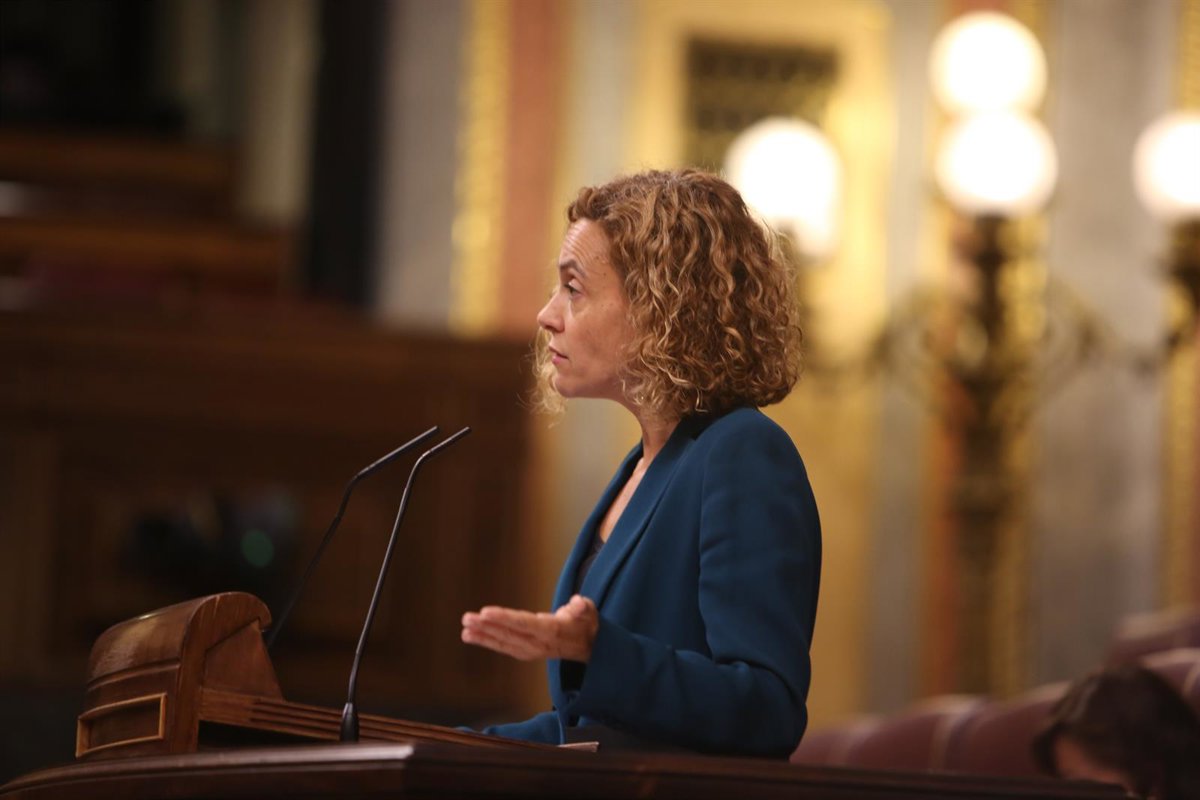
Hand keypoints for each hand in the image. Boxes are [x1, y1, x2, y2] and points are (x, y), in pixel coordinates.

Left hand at [461, 595, 597, 661]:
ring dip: (482, 636)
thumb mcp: (589, 612)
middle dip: (487, 626)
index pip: (524, 624)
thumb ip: (583, 608)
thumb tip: (578, 604)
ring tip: (465, 629)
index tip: (486, 613)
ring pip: (503, 642)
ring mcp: (531, 649)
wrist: (588, 647)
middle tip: (467, 618)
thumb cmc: (585, 623)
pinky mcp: (525, 651)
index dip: (504, 618)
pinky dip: (487, 641)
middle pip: (509, 634)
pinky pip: (504, 646)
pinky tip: (472, 636)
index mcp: (552, 631)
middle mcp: (538, 643)